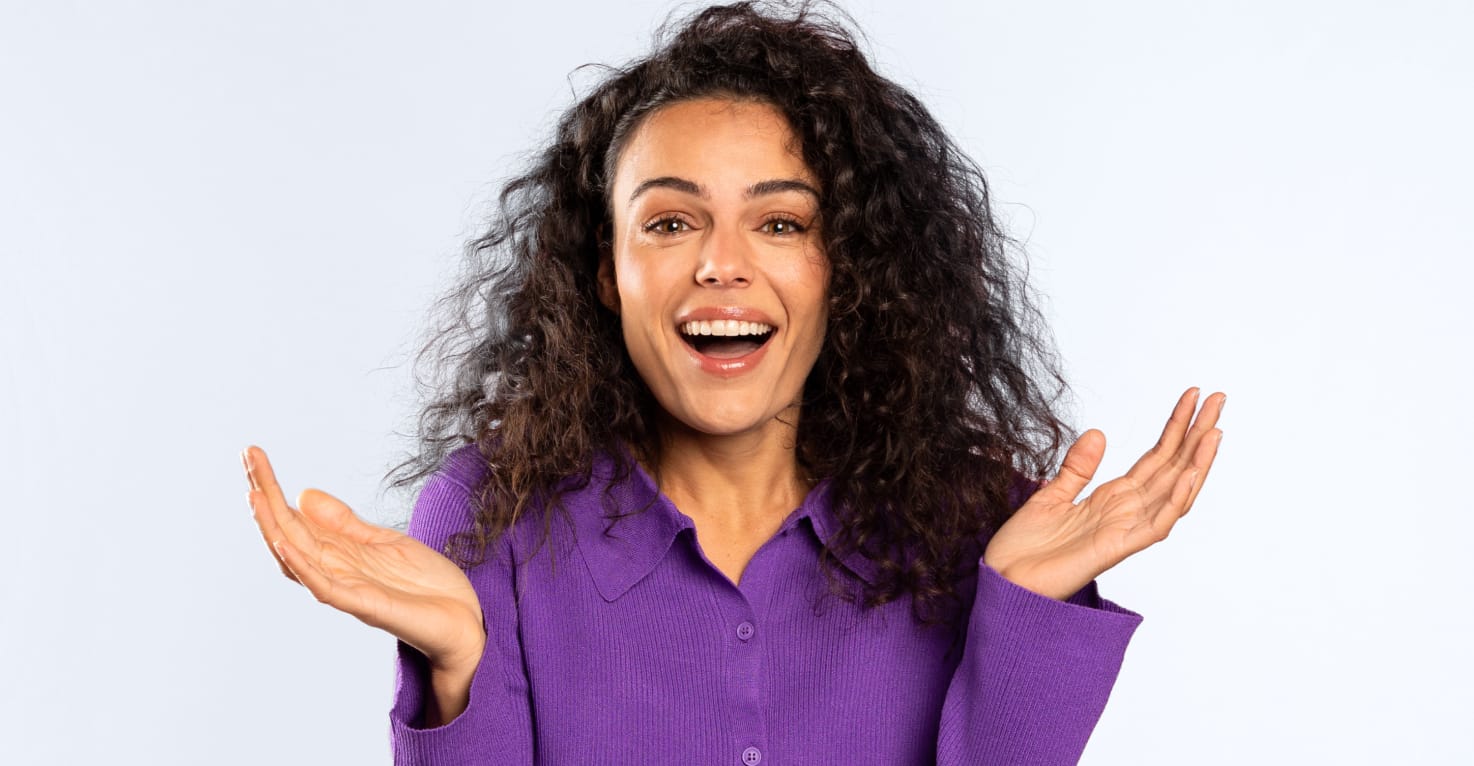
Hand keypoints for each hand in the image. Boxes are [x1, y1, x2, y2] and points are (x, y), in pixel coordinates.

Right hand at [242, 445, 485, 674]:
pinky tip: (284, 544)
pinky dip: (302, 567)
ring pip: (296, 559)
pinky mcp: (366, 606)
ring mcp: (347, 590)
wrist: (466, 621)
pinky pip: (324, 587)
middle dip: (265, 496)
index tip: (253, 454)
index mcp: (338, 555)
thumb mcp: (384, 541)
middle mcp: (334, 572)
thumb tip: (303, 495)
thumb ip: (344, 523)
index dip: (272, 489)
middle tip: (248, 456)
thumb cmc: (425, 586)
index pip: (293, 520)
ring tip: (254, 495)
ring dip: (272, 528)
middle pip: (287, 532)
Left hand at [983, 387, 1224, 599]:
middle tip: (1219, 399)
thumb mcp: (1050, 495)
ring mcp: (1125, 531)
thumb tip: (1098, 433)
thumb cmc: (1025, 548)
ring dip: (1197, 464)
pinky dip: (1175, 501)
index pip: (1155, 458)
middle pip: (1172, 469)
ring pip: (1174, 494)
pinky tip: (1190, 475)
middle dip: (1196, 435)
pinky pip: (1156, 525)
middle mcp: (1126, 513)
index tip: (1192, 397)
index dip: (1175, 429)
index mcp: (1113, 500)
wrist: (1004, 580)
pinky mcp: (1116, 549)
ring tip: (1214, 432)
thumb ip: (1077, 468)